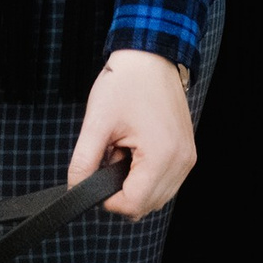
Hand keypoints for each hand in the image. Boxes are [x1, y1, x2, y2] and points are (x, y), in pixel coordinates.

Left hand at [67, 50, 195, 219]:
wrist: (149, 56)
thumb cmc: (125, 82)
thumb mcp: (97, 122)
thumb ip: (84, 161)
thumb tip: (76, 189)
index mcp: (162, 156)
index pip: (134, 205)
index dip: (109, 200)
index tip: (94, 178)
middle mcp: (181, 162)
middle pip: (147, 205)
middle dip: (121, 191)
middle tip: (108, 157)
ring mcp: (187, 158)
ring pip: (157, 196)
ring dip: (134, 184)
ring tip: (121, 150)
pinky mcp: (186, 153)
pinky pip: (165, 181)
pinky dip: (146, 175)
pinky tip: (133, 150)